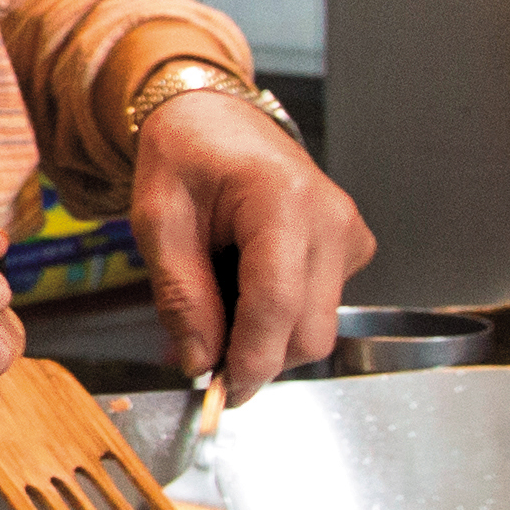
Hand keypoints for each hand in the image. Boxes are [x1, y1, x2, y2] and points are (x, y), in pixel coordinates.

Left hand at [134, 90, 374, 398]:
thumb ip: (180, 295)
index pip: (277, 304)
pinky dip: (280, 317)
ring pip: (317, 328)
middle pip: (308, 331)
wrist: (215, 118)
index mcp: (282, 200)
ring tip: (220, 300)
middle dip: (256, 357)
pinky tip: (247, 285)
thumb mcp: (158, 221)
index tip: (221, 391)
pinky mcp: (351, 249)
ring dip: (265, 338)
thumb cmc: (185, 156)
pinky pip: (321, 308)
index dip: (250, 359)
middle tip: (201, 351)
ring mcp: (348, 234)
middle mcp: (331, 218)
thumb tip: (199, 362)